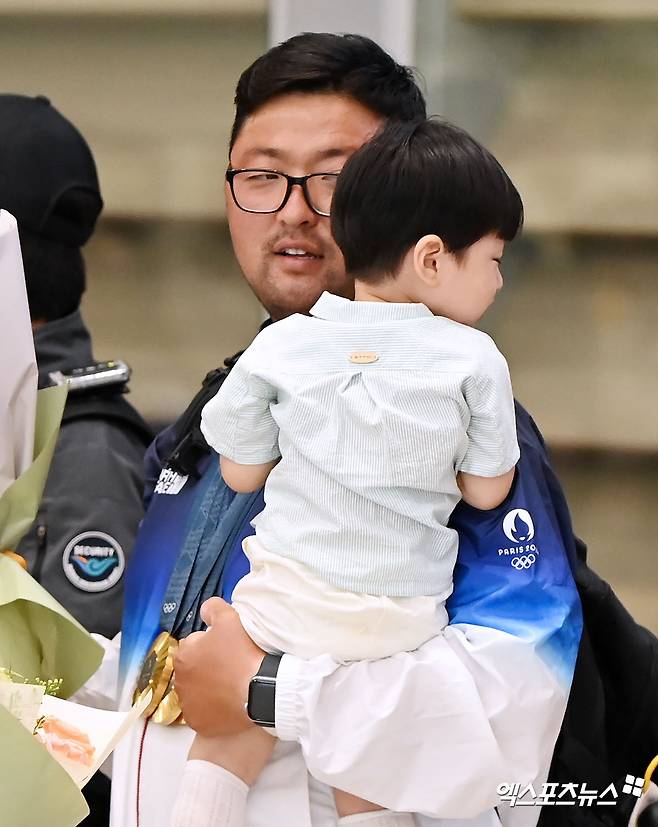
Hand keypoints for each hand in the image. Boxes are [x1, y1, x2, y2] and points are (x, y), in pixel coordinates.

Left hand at [173, 597, 265, 735]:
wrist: (261, 689)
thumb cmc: (243, 652)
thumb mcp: (229, 618)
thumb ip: (213, 607)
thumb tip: (205, 610)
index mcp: (183, 655)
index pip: (194, 645)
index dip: (211, 643)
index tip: (227, 647)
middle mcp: (180, 682)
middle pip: (195, 669)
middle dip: (207, 666)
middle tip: (231, 664)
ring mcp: (189, 705)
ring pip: (198, 691)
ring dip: (209, 687)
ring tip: (232, 684)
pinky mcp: (199, 724)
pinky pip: (204, 713)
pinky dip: (213, 708)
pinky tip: (229, 701)